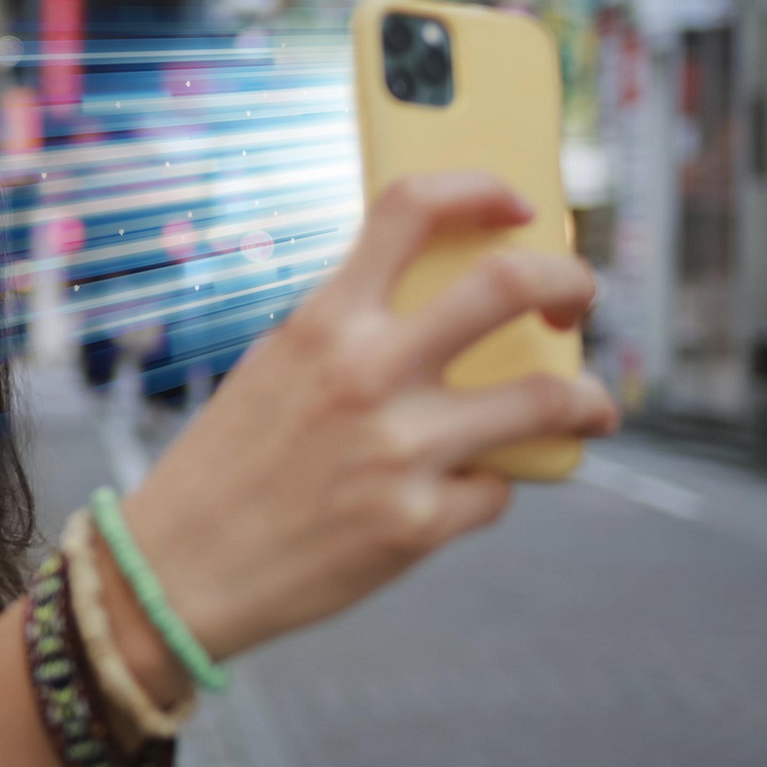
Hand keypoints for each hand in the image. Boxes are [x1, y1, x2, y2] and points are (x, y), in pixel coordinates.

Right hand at [119, 171, 619, 670]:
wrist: (175, 576)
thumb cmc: (224, 471)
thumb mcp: (273, 372)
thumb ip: (349, 334)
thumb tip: (446, 313)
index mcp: (322, 322)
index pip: (413, 209)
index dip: (483, 189)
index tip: (518, 205)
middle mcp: (367, 373)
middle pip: (511, 287)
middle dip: (570, 284)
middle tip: (576, 300)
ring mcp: (400, 450)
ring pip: (545, 401)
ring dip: (586, 400)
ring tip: (590, 408)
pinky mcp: (417, 524)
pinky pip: (494, 492)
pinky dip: (485, 490)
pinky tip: (458, 496)